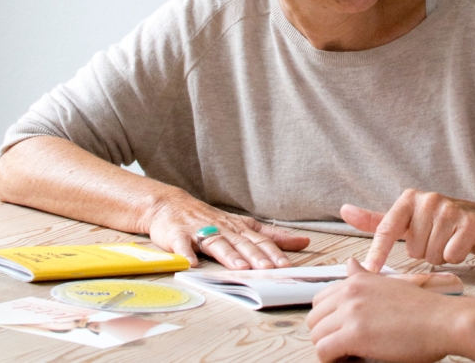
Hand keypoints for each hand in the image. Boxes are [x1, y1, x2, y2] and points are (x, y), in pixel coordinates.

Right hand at [146, 192, 309, 269]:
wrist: (170, 205)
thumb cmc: (210, 219)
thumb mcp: (243, 225)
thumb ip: (272, 236)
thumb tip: (303, 241)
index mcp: (238, 228)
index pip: (259, 240)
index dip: (273, 252)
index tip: (286, 265)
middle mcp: (222, 228)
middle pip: (241, 243)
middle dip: (256, 256)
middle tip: (269, 269)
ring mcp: (199, 231)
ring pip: (217, 244)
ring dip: (229, 256)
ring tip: (240, 268)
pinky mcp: (177, 235)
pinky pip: (182, 245)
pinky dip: (187, 254)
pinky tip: (192, 264)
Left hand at [307, 258, 452, 362]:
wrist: (444, 321)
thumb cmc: (424, 310)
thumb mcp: (389, 285)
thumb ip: (365, 277)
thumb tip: (350, 264)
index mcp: (357, 280)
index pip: (320, 300)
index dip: (328, 320)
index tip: (343, 332)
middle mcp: (350, 291)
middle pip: (314, 318)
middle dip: (326, 335)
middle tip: (346, 348)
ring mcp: (351, 311)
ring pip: (316, 336)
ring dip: (329, 349)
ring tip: (351, 355)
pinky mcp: (354, 334)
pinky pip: (323, 352)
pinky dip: (332, 361)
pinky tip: (352, 361)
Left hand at [342, 189, 474, 272]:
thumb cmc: (441, 223)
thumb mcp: (407, 220)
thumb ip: (376, 220)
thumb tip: (344, 211)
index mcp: (409, 199)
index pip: (386, 229)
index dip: (377, 252)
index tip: (369, 272)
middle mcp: (428, 199)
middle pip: (413, 250)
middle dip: (423, 252)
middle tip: (435, 241)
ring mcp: (450, 210)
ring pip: (431, 255)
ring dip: (439, 256)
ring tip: (447, 242)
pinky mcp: (469, 223)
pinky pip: (451, 256)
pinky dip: (455, 257)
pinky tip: (460, 245)